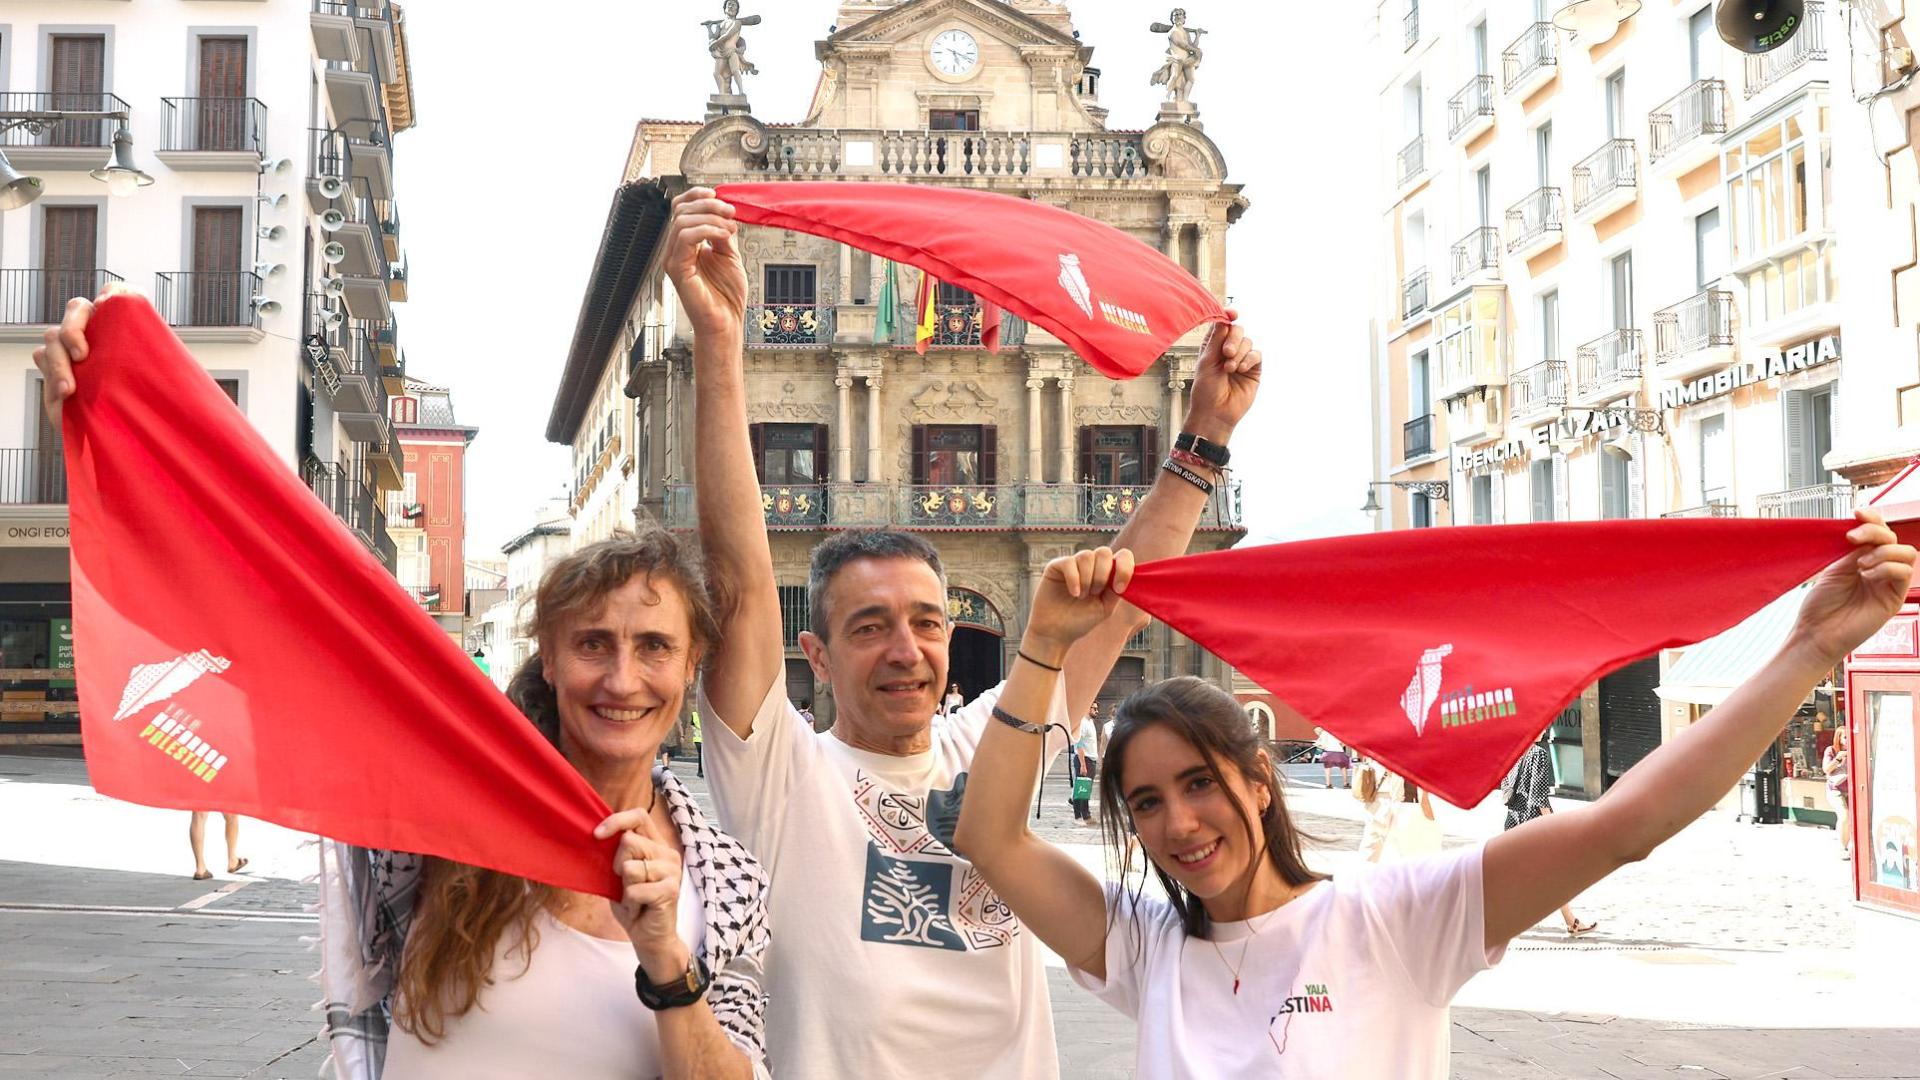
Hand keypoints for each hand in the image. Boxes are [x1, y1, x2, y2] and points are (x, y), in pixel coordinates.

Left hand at [595, 806, 688, 979]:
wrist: (651, 939)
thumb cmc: (635, 906)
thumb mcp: (621, 877)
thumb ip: (617, 856)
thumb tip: (598, 837)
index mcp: (656, 845)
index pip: (639, 816)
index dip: (616, 820)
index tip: (597, 835)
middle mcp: (667, 854)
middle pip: (629, 841)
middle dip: (616, 866)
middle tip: (626, 886)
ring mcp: (671, 870)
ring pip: (630, 866)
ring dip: (624, 889)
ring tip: (634, 900)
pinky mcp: (670, 889)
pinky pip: (634, 890)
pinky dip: (630, 904)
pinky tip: (640, 910)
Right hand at [665, 187, 747, 339]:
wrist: (726, 323)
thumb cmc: (726, 297)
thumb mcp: (729, 255)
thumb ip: (723, 233)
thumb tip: (725, 213)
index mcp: (687, 245)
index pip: (681, 209)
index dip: (697, 195)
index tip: (718, 194)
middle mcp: (676, 250)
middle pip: (681, 210)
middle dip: (709, 205)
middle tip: (731, 212)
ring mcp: (674, 259)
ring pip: (682, 221)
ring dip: (710, 217)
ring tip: (730, 227)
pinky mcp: (677, 270)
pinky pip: (685, 238)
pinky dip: (707, 230)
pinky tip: (723, 236)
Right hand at [1023, 547, 1133, 662]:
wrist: (1056, 632)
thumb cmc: (1080, 620)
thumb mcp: (1105, 606)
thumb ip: (1116, 589)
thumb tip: (1128, 574)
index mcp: (1106, 572)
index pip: (1122, 556)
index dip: (1124, 568)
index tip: (1119, 589)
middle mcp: (1090, 565)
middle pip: (1104, 552)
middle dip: (1103, 575)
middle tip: (1095, 593)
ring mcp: (1073, 564)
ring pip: (1087, 556)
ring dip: (1087, 579)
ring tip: (1081, 596)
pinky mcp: (1056, 566)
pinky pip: (1069, 563)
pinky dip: (1074, 579)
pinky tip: (1074, 593)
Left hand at [1183, 310, 1260, 442]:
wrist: (1216, 413)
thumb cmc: (1205, 390)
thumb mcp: (1206, 362)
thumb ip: (1216, 340)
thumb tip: (1224, 319)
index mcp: (1212, 346)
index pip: (1222, 325)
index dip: (1227, 316)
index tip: (1232, 314)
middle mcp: (1228, 350)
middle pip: (1237, 330)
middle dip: (1233, 338)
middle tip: (1226, 352)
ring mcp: (1242, 359)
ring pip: (1248, 342)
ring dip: (1239, 353)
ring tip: (1230, 369)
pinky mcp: (1253, 369)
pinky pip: (1257, 355)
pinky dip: (1249, 360)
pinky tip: (1240, 370)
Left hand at [1789, 510, 1916, 665]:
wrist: (1816, 632)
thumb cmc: (1820, 604)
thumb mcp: (1834, 568)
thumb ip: (1852, 550)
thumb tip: (1864, 528)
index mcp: (1863, 559)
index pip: (1879, 532)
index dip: (1873, 518)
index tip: (1856, 512)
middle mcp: (1880, 569)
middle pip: (1893, 538)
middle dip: (1875, 532)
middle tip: (1851, 538)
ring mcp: (1888, 584)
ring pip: (1907, 553)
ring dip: (1883, 552)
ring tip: (1859, 564)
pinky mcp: (1894, 598)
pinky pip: (1904, 573)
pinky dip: (1886, 568)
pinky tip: (1866, 575)